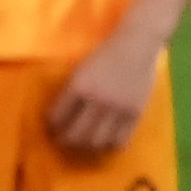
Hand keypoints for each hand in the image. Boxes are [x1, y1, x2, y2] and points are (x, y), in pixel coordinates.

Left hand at [46, 36, 157, 156]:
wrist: (138, 44)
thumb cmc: (106, 54)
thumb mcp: (80, 71)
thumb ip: (71, 93)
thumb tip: (57, 117)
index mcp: (79, 87)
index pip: (56, 118)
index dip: (52, 125)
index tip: (52, 126)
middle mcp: (97, 100)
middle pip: (75, 135)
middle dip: (64, 140)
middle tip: (63, 139)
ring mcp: (118, 109)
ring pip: (96, 141)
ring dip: (86, 146)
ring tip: (84, 142)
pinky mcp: (136, 113)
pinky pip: (120, 140)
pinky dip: (109, 145)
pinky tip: (105, 141)